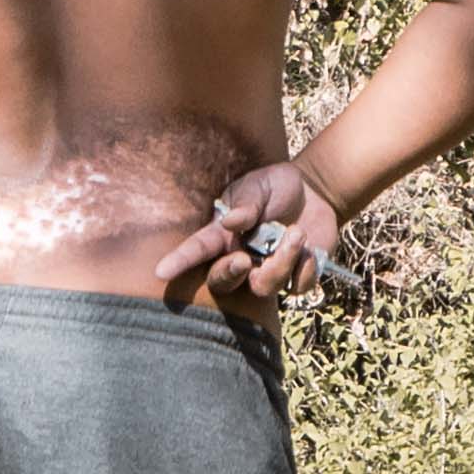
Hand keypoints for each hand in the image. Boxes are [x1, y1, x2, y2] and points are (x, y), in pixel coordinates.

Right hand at [189, 161, 339, 310]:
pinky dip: (306, 270)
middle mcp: (240, 258)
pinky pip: (297, 287)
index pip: (197, 250)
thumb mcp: (258, 186)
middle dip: (230, 274)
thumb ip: (246, 203)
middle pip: (224, 282)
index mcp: (223, 236)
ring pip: (264, 287)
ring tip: (297, 232)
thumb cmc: (274, 187)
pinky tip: (310, 249)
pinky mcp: (296, 277)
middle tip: (243, 260)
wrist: (313, 192)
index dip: (179, 261)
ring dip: (280, 262)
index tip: (161, 271)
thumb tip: (231, 221)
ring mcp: (267, 271)